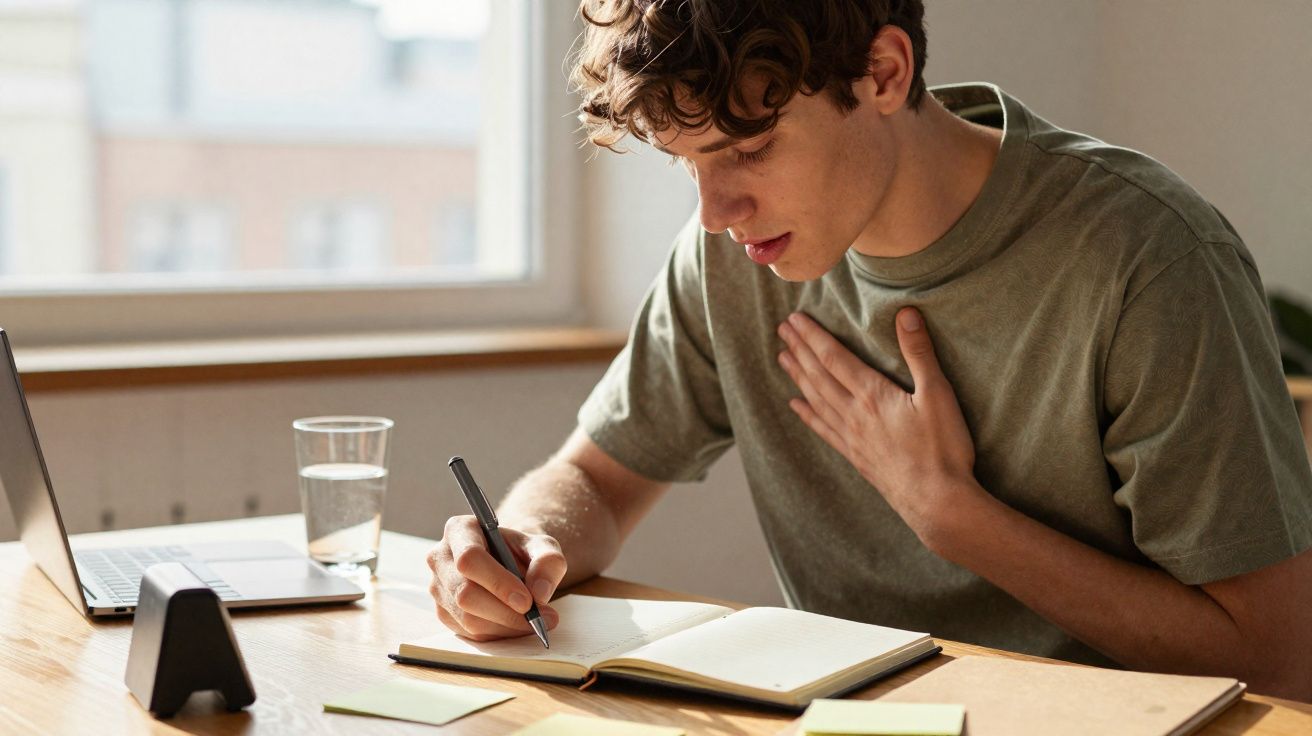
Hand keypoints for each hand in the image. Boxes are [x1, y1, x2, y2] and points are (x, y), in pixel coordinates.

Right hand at [427, 515, 564, 640]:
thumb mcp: (543, 547)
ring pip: (467, 618)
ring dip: (505, 626)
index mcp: (460, 530)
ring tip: (535, 622)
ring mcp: (438, 587)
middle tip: (539, 618)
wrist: (510, 563)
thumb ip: (548, 561)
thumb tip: (539, 593)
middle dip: (505, 612)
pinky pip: (469, 632)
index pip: (470, 558)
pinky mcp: (443, 612)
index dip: (498, 583)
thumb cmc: (522, 551)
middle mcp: (441, 558)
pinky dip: (498, 634)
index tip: (527, 601)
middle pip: (465, 593)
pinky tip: (516, 625)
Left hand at [776, 308, 979, 541]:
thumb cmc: (942, 449)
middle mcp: (854, 414)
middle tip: (782, 330)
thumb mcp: (938, 394)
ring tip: (783, 359)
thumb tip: (906, 313)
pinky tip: (796, 406)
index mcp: (872, 395)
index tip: (794, 319)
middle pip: (819, 376)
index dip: (813, 336)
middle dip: (800, 350)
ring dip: (799, 377)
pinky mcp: (856, 456)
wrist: (937, 502)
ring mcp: (852, 437)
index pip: (834, 358)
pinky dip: (808, 415)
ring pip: (817, 400)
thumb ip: (919, 353)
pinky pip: (824, 430)